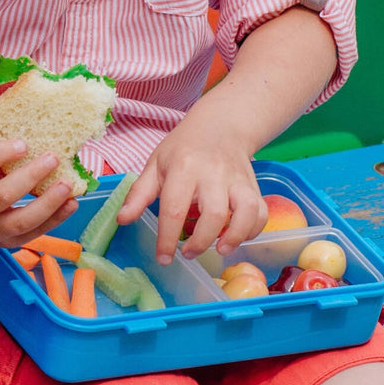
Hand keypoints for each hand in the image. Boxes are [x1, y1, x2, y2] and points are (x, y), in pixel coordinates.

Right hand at [0, 140, 76, 246]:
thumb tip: (38, 140)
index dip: (0, 153)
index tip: (23, 143)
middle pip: (0, 195)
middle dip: (30, 176)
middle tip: (53, 158)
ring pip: (20, 221)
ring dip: (48, 202)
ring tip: (68, 185)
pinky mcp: (4, 243)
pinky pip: (33, 234)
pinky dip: (55, 219)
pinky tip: (71, 203)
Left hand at [116, 123, 266, 264]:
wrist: (220, 125)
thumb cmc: (182, 149)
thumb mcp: (155, 165)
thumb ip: (139, 194)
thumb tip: (122, 220)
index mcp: (183, 169)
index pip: (174, 210)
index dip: (167, 239)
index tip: (163, 258)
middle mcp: (213, 175)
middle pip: (214, 214)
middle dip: (201, 241)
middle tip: (188, 253)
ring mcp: (238, 180)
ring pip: (246, 211)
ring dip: (235, 236)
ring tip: (220, 249)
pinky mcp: (254, 185)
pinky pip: (261, 211)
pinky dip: (253, 229)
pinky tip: (237, 238)